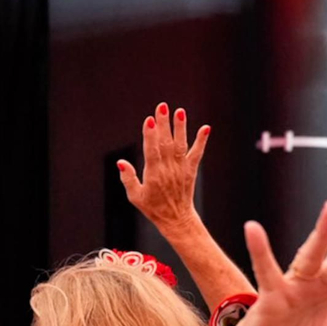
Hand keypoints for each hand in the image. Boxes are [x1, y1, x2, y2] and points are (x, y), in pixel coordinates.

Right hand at [117, 102, 209, 232]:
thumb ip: (128, 178)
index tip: (149, 120)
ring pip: (180, 145)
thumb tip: (120, 162)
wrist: (176, 219)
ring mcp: (181, 169)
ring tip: (180, 111)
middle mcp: (168, 169)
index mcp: (154, 174)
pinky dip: (201, 141)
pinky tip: (206, 128)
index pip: (152, 151)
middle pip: (165, 143)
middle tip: (162, 106)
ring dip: (181, 127)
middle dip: (164, 124)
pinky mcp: (191, 170)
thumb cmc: (153, 208)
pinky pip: (197, 154)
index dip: (150, 135)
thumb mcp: (135, 196)